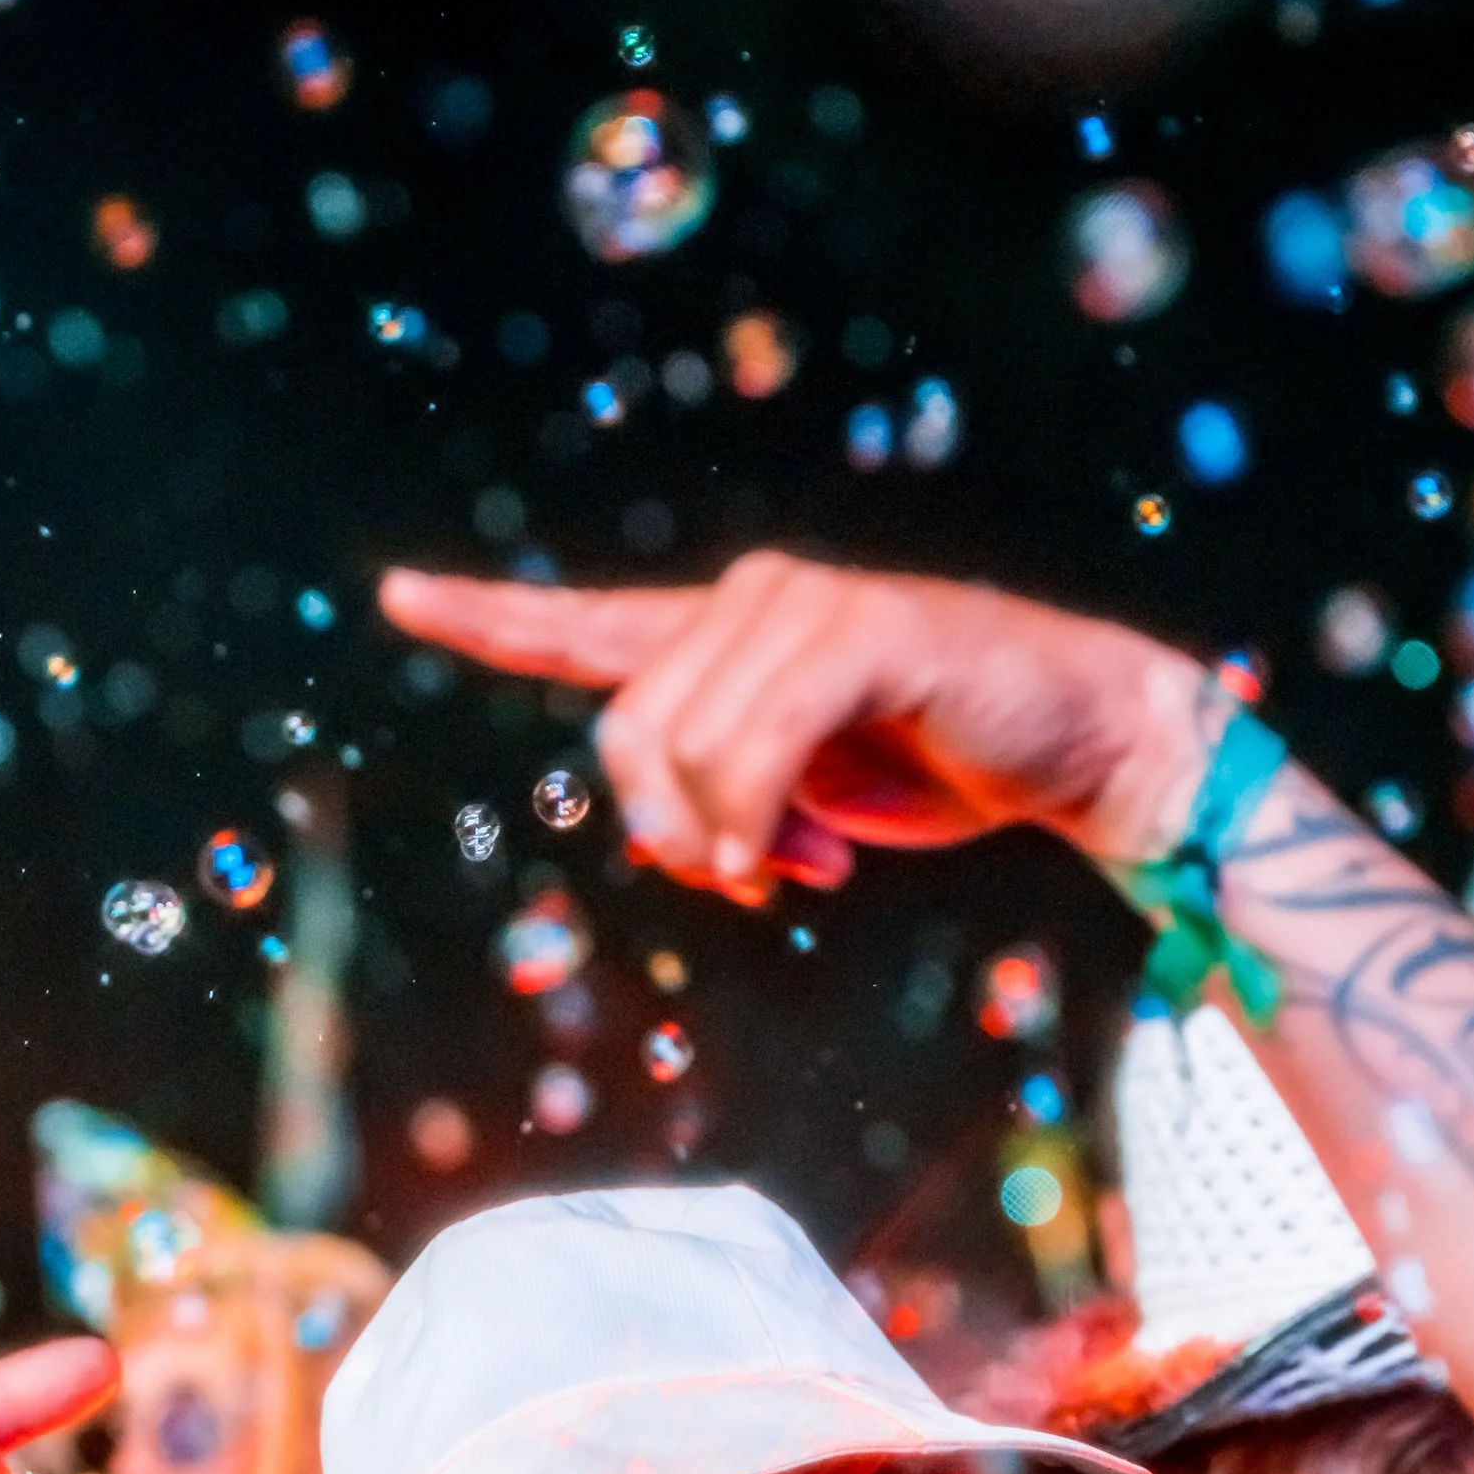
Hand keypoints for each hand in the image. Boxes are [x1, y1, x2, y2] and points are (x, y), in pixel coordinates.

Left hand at [380, 551, 1211, 905]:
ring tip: (807, 863)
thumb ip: (724, 802)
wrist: (1072, 738)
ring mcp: (805, 607)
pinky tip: (806, 858)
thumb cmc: (937, 765)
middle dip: (671, 832)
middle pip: (626, 733)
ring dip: (733, 842)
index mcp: (726, 637)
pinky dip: (760, 819)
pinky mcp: (863, 634)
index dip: (490, 616)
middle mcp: (750, 600)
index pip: (585, 623)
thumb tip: (688, 849)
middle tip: (750, 880)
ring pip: (685, 750)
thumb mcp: (805, 800)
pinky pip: (756, 744)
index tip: (400, 594)